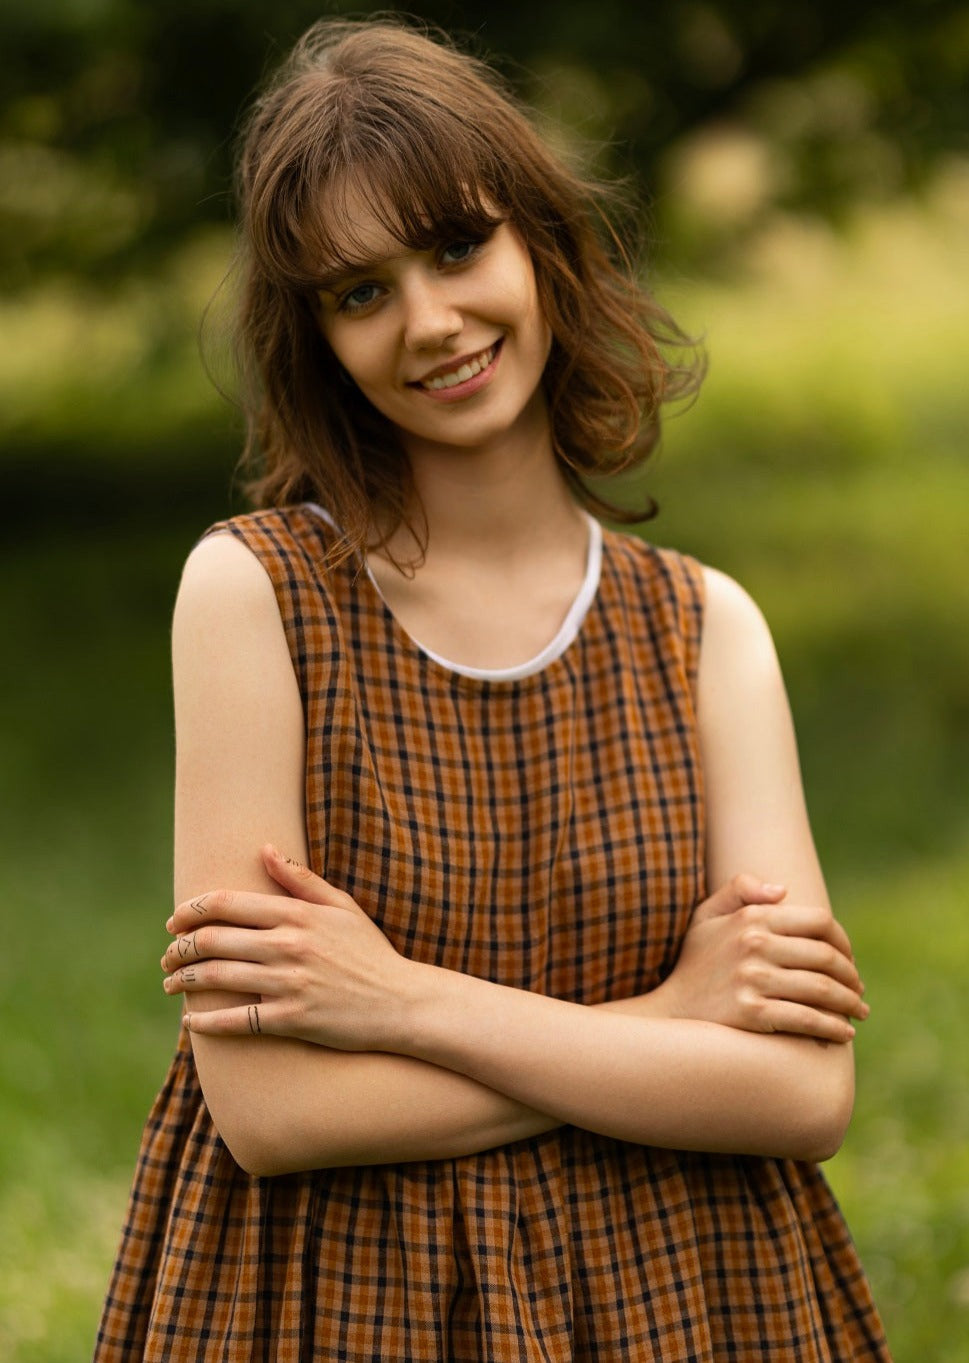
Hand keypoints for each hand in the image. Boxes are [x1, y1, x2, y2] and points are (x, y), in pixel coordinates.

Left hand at [161, 846, 417, 1048]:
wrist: (401, 1002)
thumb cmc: (370, 952)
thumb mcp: (342, 907)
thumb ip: (301, 879)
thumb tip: (265, 849)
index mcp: (297, 914)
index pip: (226, 904)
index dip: (190, 910)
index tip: (174, 921)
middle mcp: (288, 946)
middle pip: (213, 940)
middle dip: (179, 948)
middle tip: (167, 957)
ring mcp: (288, 984)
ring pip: (216, 978)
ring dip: (183, 981)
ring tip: (170, 984)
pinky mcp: (292, 1020)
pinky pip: (236, 1021)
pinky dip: (206, 1023)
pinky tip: (191, 1022)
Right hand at [655, 873, 868, 1042]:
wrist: (670, 1013)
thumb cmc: (694, 964)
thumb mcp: (706, 916)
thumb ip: (739, 890)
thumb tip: (783, 891)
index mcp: (751, 918)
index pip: (819, 922)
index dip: (844, 941)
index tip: (849, 960)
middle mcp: (754, 944)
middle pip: (826, 957)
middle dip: (852, 976)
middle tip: (859, 991)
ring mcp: (752, 979)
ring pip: (822, 989)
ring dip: (850, 1003)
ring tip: (859, 1012)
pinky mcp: (752, 1012)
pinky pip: (807, 1018)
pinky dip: (833, 1027)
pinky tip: (843, 1033)